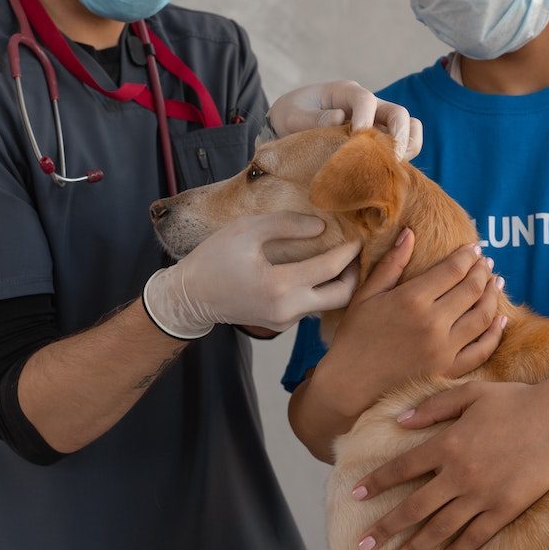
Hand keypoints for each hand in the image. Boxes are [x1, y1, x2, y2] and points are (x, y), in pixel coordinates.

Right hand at [144, 212, 360, 336]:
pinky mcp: (281, 325)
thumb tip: (321, 228)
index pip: (330, 268)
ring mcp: (285, 322)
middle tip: (355, 254)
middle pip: (341, 297)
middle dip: (354, 274)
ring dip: (337, 283)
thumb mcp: (247, 230)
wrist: (189, 297)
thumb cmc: (214, 259)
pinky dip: (319, 290)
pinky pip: (309, 307)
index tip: (358, 236)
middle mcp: (287, 310)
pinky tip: (315, 272)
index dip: (349, 251)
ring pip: (326, 305)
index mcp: (279, 286)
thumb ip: (286, 224)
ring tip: (338, 259)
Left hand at [268, 80, 422, 159]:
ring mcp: (376, 123)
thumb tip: (338, 118)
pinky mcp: (378, 142)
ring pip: (408, 128)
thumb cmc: (290, 116)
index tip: (355, 137)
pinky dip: (404, 157)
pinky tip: (389, 174)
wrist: (290, 126)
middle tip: (391, 157)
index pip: (365, 99)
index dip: (365, 118)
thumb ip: (310, 117)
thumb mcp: (291, 115)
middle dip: (399, 134)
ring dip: (408, 146)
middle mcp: (368, 105)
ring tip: (395, 166)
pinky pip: (402, 146)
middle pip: (398, 112)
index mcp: (345, 93)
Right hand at [314, 229, 505, 418]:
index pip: (453, 270)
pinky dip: (495, 332)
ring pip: (483, 316)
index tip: (474, 248)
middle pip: (472, 289)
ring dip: (493, 296)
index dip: (467, 256)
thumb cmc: (354, 337)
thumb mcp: (366, 295)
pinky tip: (501, 319)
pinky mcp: (449, 370)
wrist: (350, 384)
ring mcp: (444, 349)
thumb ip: (391, 263)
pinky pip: (482, 349)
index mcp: (412, 299)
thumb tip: (410, 232)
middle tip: (486, 262)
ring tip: (496, 283)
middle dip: (482, 271)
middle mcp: (433, 322)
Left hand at [351, 378, 548, 549]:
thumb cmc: (513, 400)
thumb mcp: (469, 394)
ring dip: (414, 549)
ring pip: (440, 528)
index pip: (401, 468)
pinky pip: (475, 536)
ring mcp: (482, 495)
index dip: (376, 482)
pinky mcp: (506, 508)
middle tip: (363, 546)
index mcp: (446, 444)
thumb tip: (400, 421)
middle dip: (385, 529)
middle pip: (413, 507)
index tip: (354, 495)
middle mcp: (459, 474)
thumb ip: (432, 407)